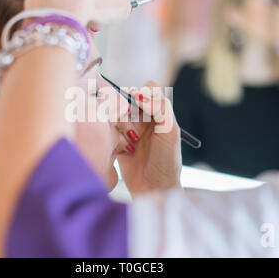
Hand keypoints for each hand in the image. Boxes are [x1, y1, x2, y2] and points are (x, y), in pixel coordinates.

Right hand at [117, 82, 181, 196]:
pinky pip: (108, 129)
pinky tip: (124, 151)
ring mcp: (129, 129)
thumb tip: (139, 93)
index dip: (142, 93)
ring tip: (131, 143)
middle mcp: (144, 118)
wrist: (155, 189)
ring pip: (116, 113)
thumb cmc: (167, 162)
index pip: (148, 88)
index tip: (139, 104)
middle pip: (128, 99)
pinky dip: (115, 137)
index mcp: (160, 113)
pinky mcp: (117, 141)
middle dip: (129, 113)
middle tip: (134, 129)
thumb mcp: (171, 132)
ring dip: (122, 127)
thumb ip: (160, 108)